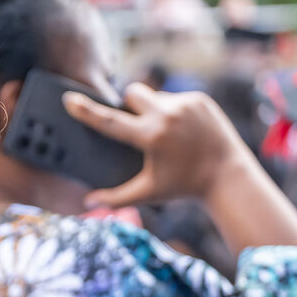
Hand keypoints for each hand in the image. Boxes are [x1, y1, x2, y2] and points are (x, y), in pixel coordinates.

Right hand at [63, 84, 248, 211]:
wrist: (227, 175)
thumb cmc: (184, 187)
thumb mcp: (149, 193)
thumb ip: (116, 198)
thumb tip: (87, 203)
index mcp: (151, 136)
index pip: (110, 120)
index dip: (86, 111)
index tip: (69, 100)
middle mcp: (167, 114)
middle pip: (132, 93)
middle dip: (129, 104)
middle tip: (137, 125)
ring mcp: (185, 104)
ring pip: (154, 96)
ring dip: (153, 110)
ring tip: (167, 134)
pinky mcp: (199, 99)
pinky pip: (175, 98)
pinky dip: (173, 111)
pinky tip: (183, 131)